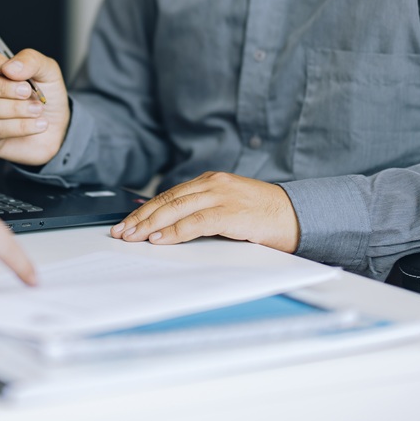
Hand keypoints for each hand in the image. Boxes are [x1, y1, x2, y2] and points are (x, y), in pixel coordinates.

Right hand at [0, 42, 70, 166]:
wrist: (58, 129)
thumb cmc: (47, 97)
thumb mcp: (48, 71)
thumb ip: (31, 60)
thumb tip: (10, 67)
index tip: (12, 71)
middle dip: (3, 87)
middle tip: (27, 92)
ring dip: (16, 108)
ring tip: (38, 109)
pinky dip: (22, 125)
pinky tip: (38, 123)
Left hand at [109, 171, 300, 252]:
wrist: (299, 215)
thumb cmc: (264, 216)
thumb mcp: (229, 208)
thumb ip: (203, 213)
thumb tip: (170, 230)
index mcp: (211, 181)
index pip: (169, 195)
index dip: (144, 210)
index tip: (126, 223)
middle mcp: (213, 184)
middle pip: (167, 200)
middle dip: (140, 217)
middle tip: (120, 232)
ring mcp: (222, 196)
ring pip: (176, 208)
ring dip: (150, 225)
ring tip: (132, 237)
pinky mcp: (230, 212)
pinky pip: (195, 222)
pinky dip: (174, 231)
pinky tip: (159, 239)